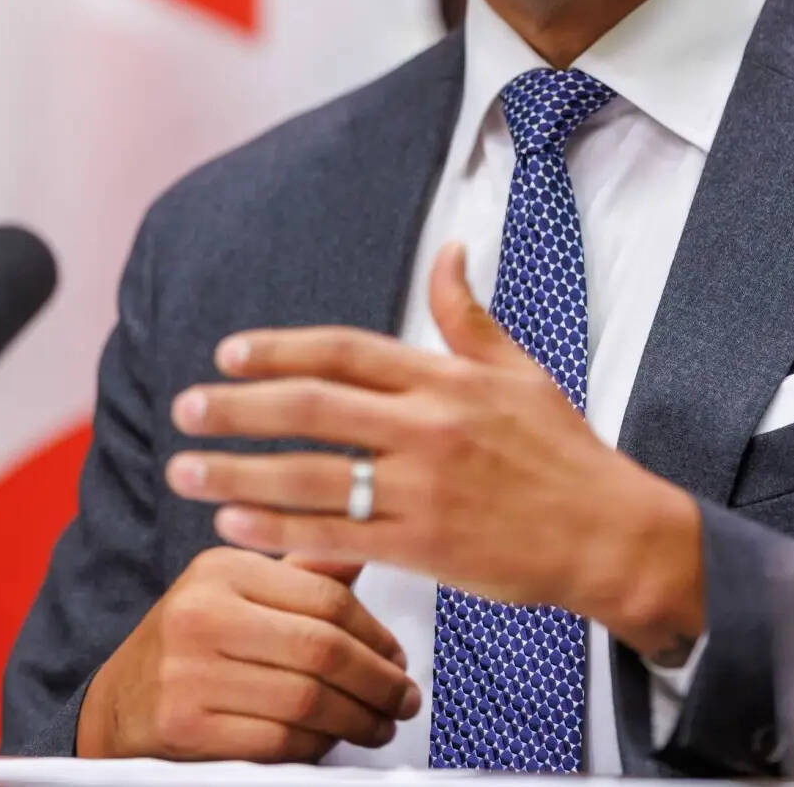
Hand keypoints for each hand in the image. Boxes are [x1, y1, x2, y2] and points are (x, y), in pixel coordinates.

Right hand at [75, 546, 420, 760]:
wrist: (115, 706)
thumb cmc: (189, 644)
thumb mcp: (234, 592)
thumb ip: (299, 575)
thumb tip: (362, 547)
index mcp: (222, 568)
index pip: (324, 595)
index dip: (374, 632)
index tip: (398, 655)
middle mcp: (204, 613)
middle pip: (321, 650)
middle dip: (376, 680)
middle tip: (403, 698)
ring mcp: (190, 672)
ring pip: (306, 700)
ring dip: (356, 720)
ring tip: (378, 725)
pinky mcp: (184, 727)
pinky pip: (276, 742)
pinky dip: (316, 748)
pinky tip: (331, 744)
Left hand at [166, 243, 703, 659]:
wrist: (609, 531)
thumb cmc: (563, 448)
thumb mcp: (518, 367)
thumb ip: (467, 313)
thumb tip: (449, 248)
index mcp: (443, 377)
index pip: (344, 351)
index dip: (279, 349)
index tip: (228, 354)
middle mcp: (427, 425)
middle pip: (313, 407)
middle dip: (239, 407)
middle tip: (184, 409)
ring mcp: (424, 488)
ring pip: (311, 475)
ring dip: (239, 471)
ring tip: (184, 469)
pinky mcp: (425, 546)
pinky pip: (337, 536)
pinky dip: (280, 530)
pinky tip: (235, 525)